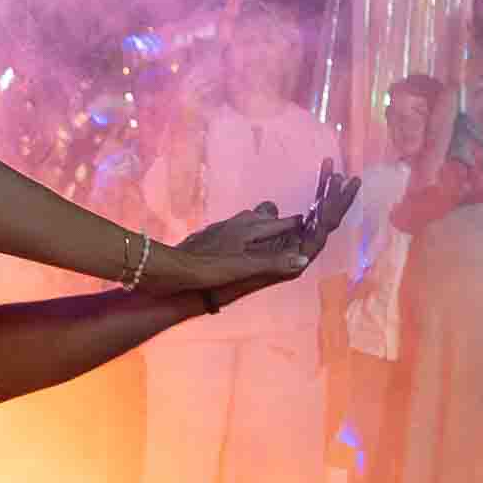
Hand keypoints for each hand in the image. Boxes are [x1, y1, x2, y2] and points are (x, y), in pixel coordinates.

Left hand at [179, 195, 333, 302]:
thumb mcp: (245, 267)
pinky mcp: (210, 234)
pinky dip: (242, 234)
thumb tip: (304, 258)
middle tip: (288, 226)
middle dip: (277, 220)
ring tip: (264, 236)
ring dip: (259, 225)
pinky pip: (234, 229)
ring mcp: (222, 226)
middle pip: (264, 215)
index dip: (296, 223)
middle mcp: (238, 222)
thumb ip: (274, 262)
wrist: (174, 267)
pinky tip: (237, 245)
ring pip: (247, 220)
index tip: (308, 221)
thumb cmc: (210, 267)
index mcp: (250, 227)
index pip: (281, 222)